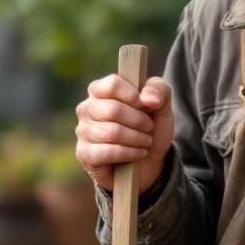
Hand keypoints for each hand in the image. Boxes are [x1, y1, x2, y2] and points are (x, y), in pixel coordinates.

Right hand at [75, 75, 173, 193]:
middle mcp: (87, 108)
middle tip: (149, 127)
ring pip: (112, 132)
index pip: (112, 84)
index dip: (133, 96)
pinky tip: (139, 153)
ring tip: (146, 141)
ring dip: (137, 138)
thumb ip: (159, 90)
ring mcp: (83, 131)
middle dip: (140, 121)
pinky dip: (130, 153)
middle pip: (113, 110)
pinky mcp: (84, 153)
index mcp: (100, 90)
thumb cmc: (150, 127)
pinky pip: (108, 152)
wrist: (149, 160)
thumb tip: (147, 99)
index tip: (145, 105)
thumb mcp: (162, 105)